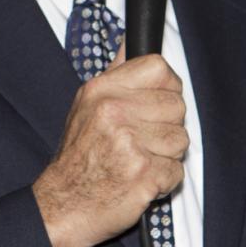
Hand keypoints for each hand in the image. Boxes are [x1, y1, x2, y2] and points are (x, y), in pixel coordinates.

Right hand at [32, 49, 187, 246]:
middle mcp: (114, 112)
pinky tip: (140, 180)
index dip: (166, 86)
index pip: (159, 68)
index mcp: (102, 91)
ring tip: (139, 161)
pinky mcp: (143, 174)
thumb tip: (130, 41)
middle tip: (142, 141)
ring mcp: (129, 144)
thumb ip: (115, 74)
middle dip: (166, 126)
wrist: (64, 205)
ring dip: (166, 155)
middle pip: (177, 105)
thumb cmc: (79, 156)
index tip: (157, 103)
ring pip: (181, 140)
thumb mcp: (87, 105)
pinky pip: (177, 171)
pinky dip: (163, 181)